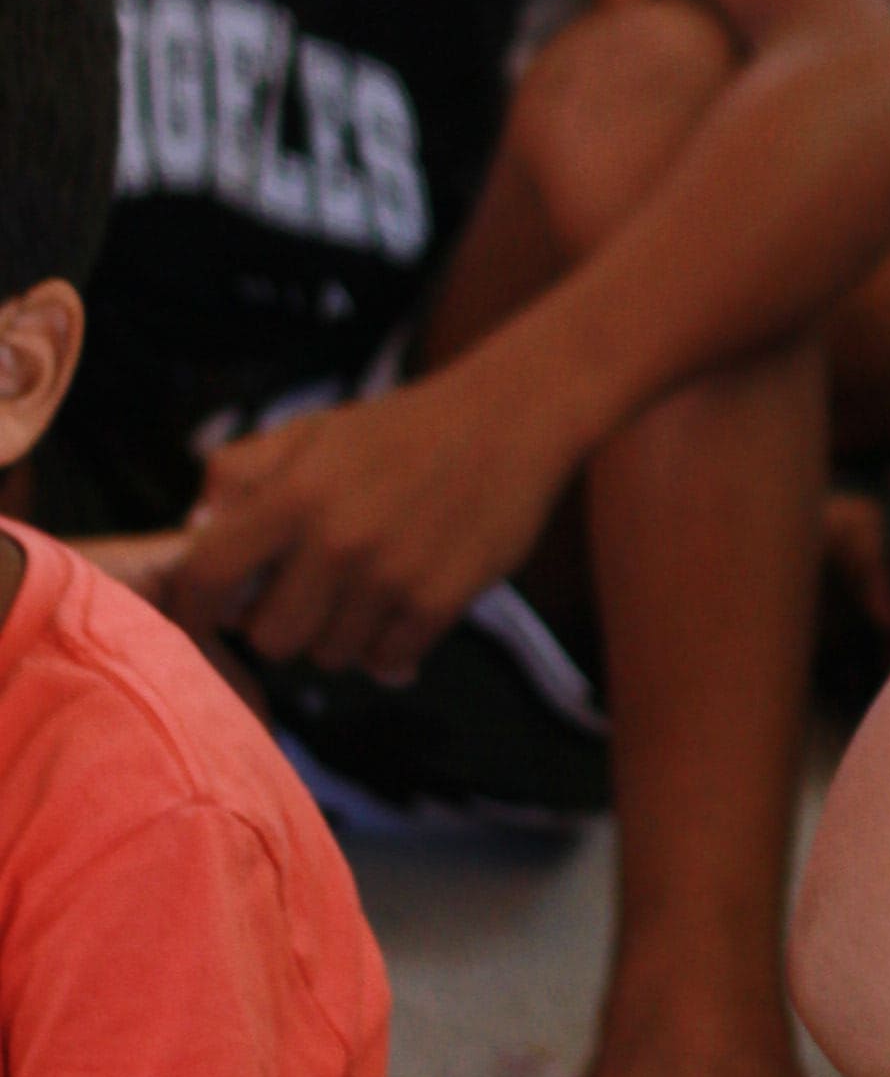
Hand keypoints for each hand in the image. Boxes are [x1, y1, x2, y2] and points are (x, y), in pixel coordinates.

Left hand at [162, 373, 574, 683]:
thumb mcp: (310, 430)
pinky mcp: (440, 600)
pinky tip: (401, 605)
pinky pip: (387, 659)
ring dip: (339, 634)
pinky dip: (389, 644)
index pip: (208, 577)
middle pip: (270, 637)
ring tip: (361, 592)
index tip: (208, 617)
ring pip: (329, 655)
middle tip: (306, 596)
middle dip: (281, 623)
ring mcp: (391, 575)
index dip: (194, 608)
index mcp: (293, 493)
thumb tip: (193, 533)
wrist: (509, 416)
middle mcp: (337, 539)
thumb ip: (239, 473)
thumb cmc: (399, 428)